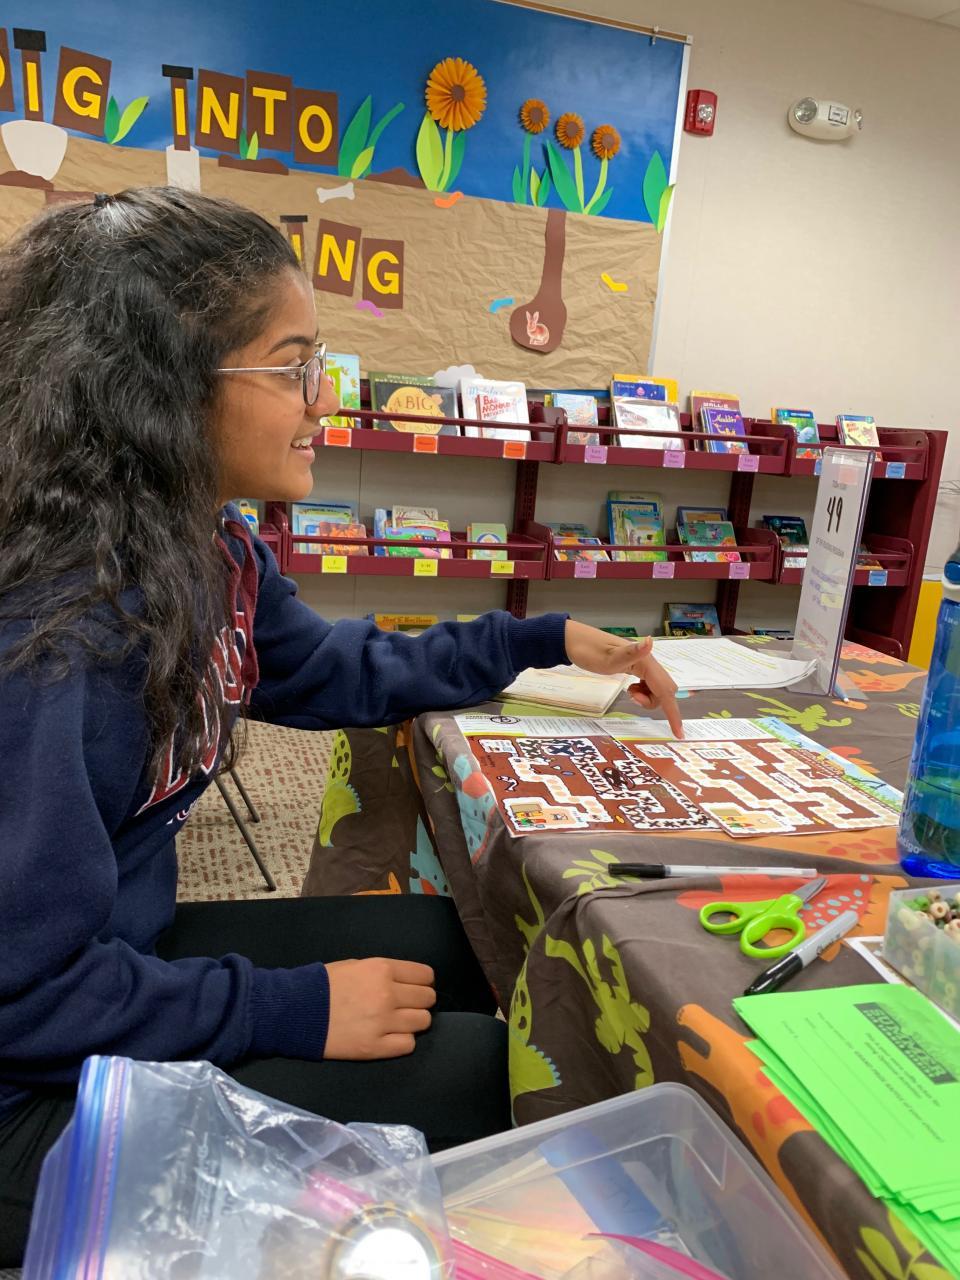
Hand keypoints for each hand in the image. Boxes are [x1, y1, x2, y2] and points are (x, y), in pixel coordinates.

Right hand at [324, 958, 436, 1059]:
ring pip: (423, 1022)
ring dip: (413, 1022)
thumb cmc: (324, 984)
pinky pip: (408, 1044)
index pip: (425, 975)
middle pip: (427, 999)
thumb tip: (405, 982)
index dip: (422, 982)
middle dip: (419, 1001)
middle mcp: (388, 994)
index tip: (415, 987)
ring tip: (397, 1022)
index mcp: (382, 969)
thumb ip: (382, 972)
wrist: (295, 1011)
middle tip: (405, 1006)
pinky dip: (402, 1041)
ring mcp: (383, 1022)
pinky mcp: (375, 1047)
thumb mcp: (355, 966)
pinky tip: (389, 1037)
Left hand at [564, 620, 683, 737]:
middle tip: (632, 698)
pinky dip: (643, 693)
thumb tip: (650, 642)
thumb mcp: (608, 657)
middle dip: (654, 702)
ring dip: (647, 698)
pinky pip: (650, 686)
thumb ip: (631, 652)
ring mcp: (645, 665)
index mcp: (646, 662)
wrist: (577, 642)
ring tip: (629, 692)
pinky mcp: (639, 668)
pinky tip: (630, 687)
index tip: (679, 733)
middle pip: (665, 692)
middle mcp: (650, 663)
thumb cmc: (589, 651)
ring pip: (658, 690)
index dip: (673, 713)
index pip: (665, 691)